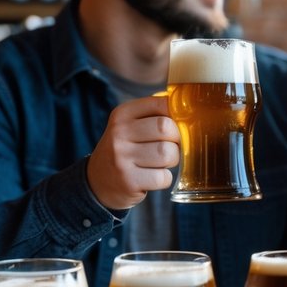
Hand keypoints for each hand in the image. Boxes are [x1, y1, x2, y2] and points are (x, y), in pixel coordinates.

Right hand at [86, 94, 179, 210]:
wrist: (97, 182)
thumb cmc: (125, 150)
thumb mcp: (131, 125)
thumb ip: (155, 114)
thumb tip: (188, 108)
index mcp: (122, 114)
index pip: (162, 103)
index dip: (177, 116)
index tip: (176, 126)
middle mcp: (119, 133)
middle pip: (166, 128)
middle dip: (176, 139)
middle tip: (170, 146)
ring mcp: (121, 158)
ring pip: (167, 153)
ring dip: (172, 160)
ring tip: (161, 162)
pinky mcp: (128, 181)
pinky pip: (163, 177)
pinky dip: (164, 179)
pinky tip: (153, 177)